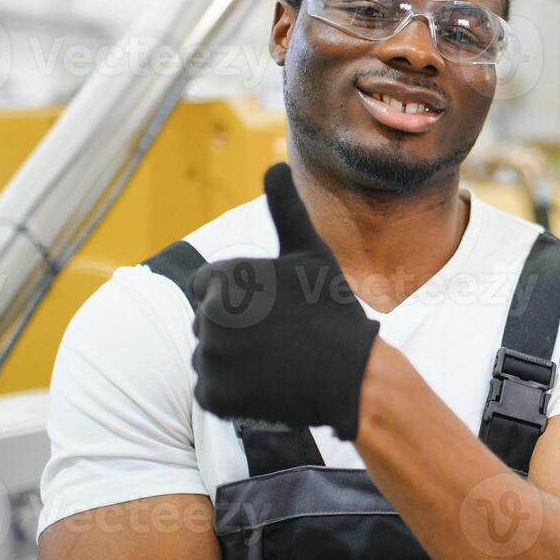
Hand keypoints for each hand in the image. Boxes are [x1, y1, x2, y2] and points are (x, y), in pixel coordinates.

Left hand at [190, 162, 380, 437]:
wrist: (353, 377)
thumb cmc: (332, 312)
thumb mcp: (310, 254)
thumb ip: (285, 209)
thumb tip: (274, 163)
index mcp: (225, 278)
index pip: (209, 287)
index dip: (241, 299)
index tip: (274, 311)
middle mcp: (210, 317)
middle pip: (207, 324)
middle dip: (235, 331)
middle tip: (280, 339)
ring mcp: (211, 359)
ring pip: (208, 358)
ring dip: (234, 363)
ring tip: (276, 363)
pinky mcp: (215, 396)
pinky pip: (212, 392)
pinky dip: (235, 395)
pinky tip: (268, 387)